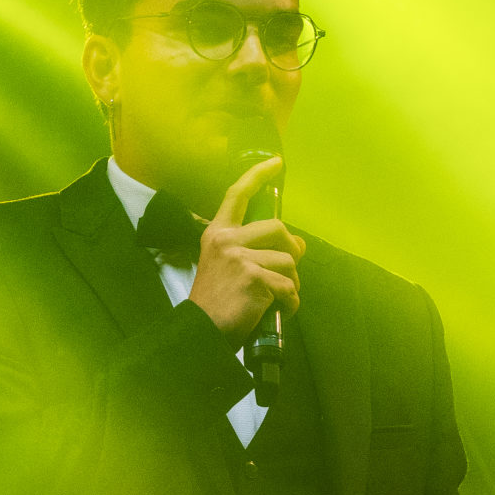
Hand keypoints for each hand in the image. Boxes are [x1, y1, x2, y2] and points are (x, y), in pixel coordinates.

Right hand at [186, 155, 303, 342]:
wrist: (201, 331)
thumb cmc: (215, 302)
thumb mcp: (221, 265)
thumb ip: (247, 249)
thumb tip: (291, 245)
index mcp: (216, 233)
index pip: (237, 195)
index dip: (258, 176)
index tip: (276, 162)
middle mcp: (227, 240)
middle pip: (278, 228)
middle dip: (293, 248)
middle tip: (291, 267)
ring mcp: (240, 258)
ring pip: (289, 261)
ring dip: (292, 283)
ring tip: (280, 298)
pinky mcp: (254, 278)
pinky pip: (289, 287)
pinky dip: (291, 303)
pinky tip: (280, 311)